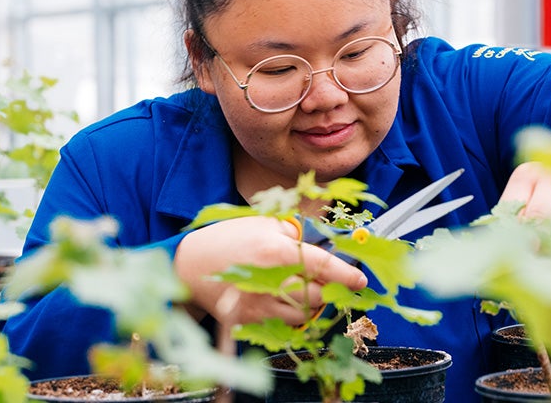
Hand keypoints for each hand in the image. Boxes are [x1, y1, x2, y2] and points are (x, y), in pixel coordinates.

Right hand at [175, 215, 367, 326]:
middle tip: (333, 284)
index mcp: (275, 252)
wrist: (190, 264)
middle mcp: (268, 281)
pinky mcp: (248, 323)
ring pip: (302, 316)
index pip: (322, 267)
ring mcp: (257, 306)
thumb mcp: (265, 224)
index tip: (360, 280)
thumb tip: (328, 245)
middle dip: (330, 291)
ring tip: (309, 291)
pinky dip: (293, 318)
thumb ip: (297, 235)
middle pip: (316, 296)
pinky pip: (282, 327)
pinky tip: (289, 304)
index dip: (346, 275)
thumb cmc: (230, 239)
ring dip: (313, 306)